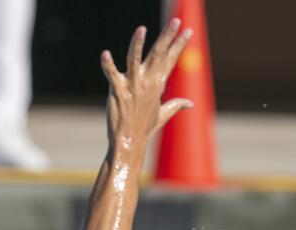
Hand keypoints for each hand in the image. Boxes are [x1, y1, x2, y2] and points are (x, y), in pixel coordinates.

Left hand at [100, 20, 193, 152]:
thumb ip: (176, 105)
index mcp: (158, 84)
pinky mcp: (118, 91)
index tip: (188, 31)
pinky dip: (108, 65)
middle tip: (177, 21)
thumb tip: (190, 104)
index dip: (179, 45)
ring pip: (135, 59)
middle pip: (158, 54)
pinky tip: (105, 53)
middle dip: (168, 37)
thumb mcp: (163, 114)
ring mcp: (132, 86)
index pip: (170, 60)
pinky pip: (112, 75)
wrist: (129, 142)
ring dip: (138, 44)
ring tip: (142, 29)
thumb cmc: (144, 128)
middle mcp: (147, 82)